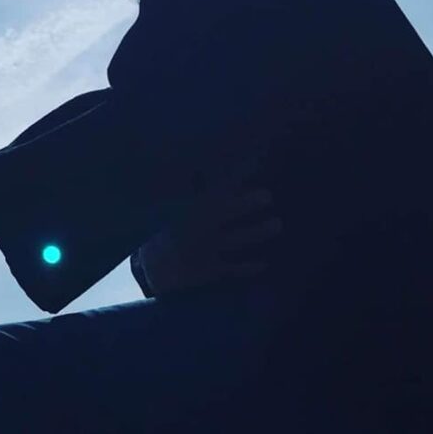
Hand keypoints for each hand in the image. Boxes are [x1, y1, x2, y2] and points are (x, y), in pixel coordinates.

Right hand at [137, 178, 281, 296]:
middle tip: (268, 196)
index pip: (217, 188)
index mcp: (192, 209)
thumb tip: (218, 176)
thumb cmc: (171, 233)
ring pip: (235, 240)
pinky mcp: (210, 271)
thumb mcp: (179, 211)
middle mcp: (199, 227)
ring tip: (277, 224)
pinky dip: (249, 267)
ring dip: (257, 232)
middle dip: (246, 204)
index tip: (256, 163)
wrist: (155, 268)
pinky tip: (264, 263)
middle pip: (225, 213)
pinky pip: (233, 269)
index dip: (236, 175)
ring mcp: (205, 250)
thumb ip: (199, 195)